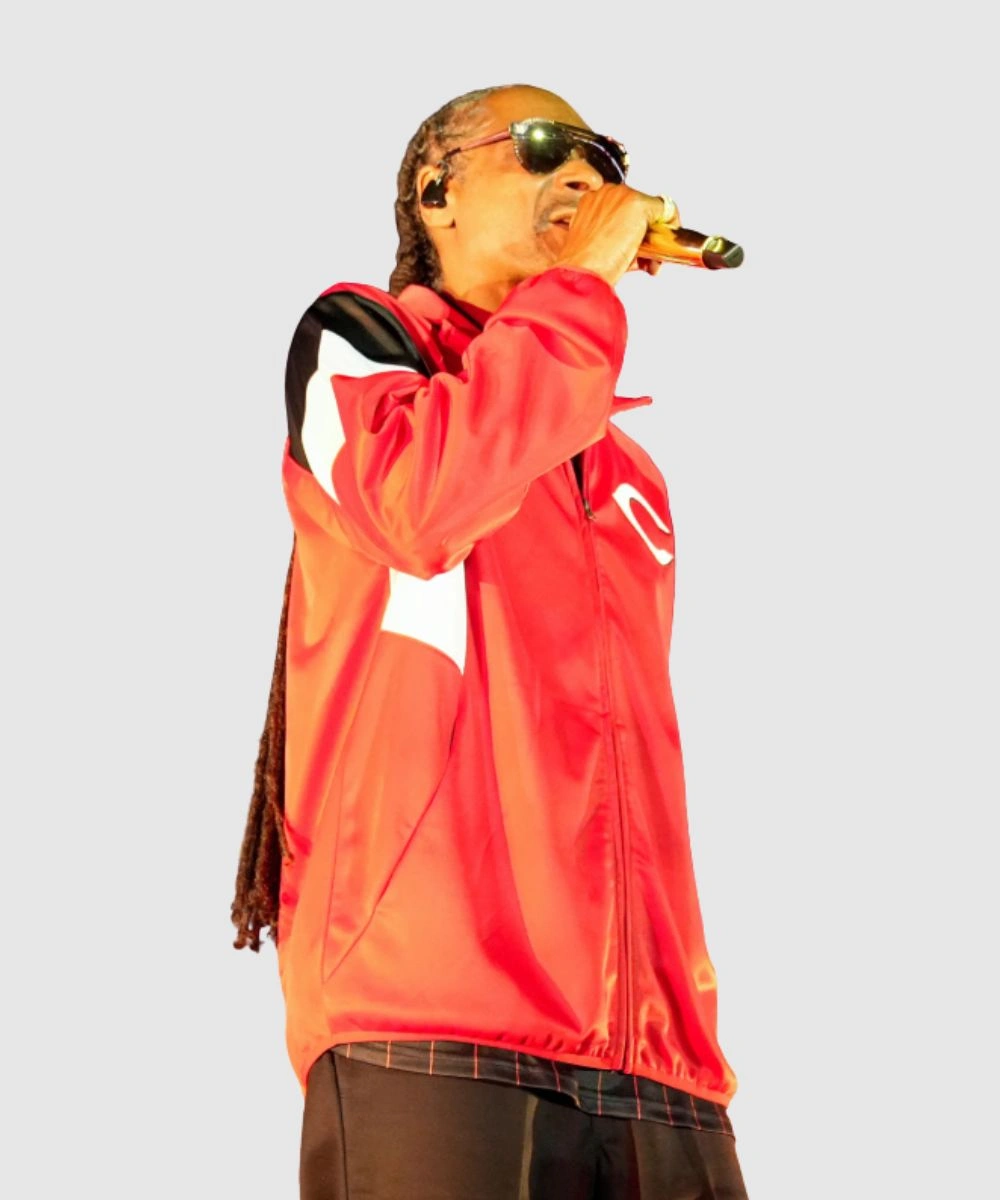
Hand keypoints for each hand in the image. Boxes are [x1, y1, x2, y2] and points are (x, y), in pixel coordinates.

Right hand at [551, 186, 671, 286]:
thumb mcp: (596, 247)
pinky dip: (670, 228)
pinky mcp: (638, 204)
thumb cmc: (583, 265)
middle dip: (645, 232)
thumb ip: (615, 239)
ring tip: (650, 260)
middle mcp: (606, 193)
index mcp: (591, 201)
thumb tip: (639, 249)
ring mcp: (623, 196)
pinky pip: (666, 210)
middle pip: (639, 207)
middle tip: (647, 257)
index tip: (635, 246)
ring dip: (655, 234)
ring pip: (652, 209)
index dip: (632, 228)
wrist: (581, 271)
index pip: (622, 208)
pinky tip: (662, 249)